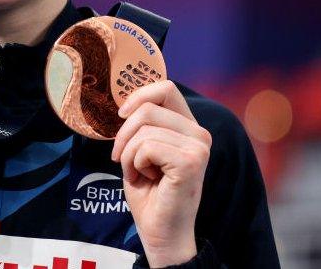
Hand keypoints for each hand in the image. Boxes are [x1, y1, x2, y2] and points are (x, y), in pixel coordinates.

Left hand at [110, 80, 210, 266]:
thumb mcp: (141, 149)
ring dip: (128, 154)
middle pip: (148, 107)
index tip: (121, 115)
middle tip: (124, 159)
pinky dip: (134, 164)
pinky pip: (146, 147)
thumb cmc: (149, 192)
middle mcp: (199, 133)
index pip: (165, 88)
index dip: (138, 96)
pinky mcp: (191, 162)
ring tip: (140, 173)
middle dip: (124, 134)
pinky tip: (146, 179)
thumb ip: (142, 123)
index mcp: (188, 126)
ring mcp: (199, 147)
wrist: (159, 231)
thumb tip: (124, 100)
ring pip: (143, 129)